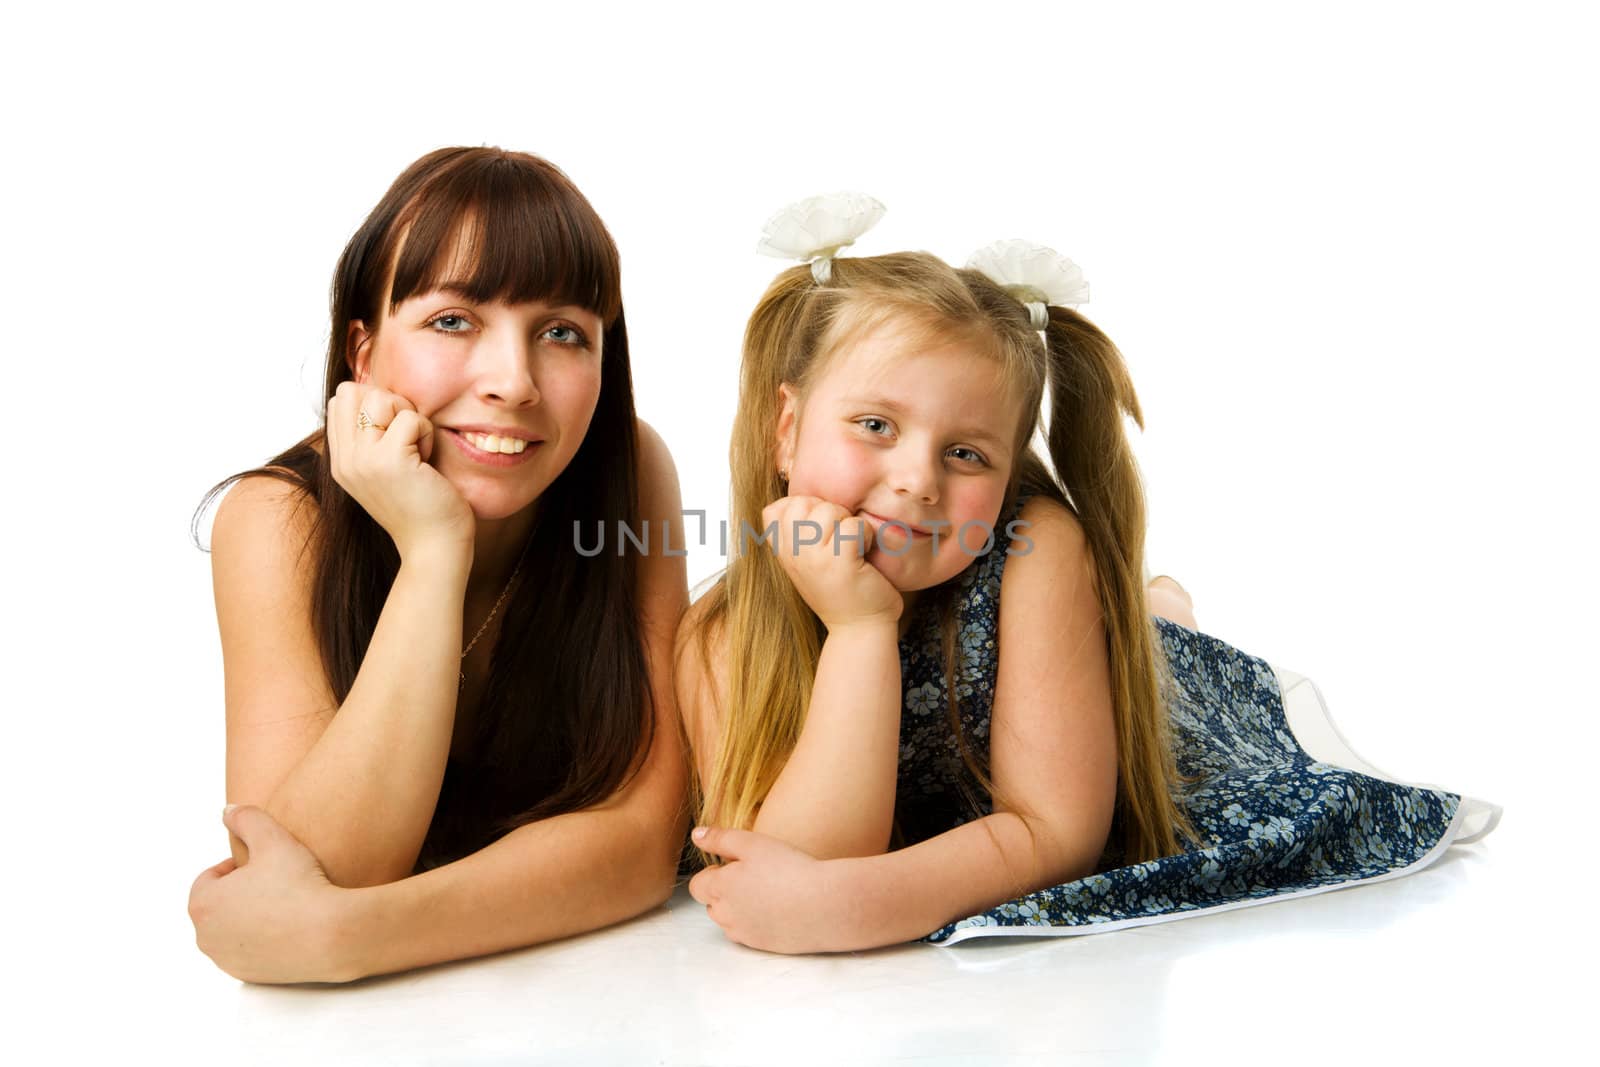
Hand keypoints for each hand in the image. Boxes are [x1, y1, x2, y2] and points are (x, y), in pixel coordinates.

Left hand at [188, 805, 359, 983]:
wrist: (331, 934)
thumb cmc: (300, 886)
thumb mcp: (274, 838)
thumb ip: (247, 818)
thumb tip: (229, 810)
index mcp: (202, 904)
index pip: (210, 877)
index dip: (239, 865)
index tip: (266, 864)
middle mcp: (206, 938)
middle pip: (219, 905)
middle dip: (242, 892)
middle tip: (276, 882)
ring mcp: (226, 961)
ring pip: (234, 929)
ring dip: (251, 916)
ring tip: (285, 904)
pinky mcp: (249, 977)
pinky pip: (251, 951)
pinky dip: (264, 940)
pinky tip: (291, 927)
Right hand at [326, 381, 474, 560]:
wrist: (434, 547)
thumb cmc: (422, 507)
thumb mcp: (386, 470)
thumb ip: (373, 438)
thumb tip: (379, 394)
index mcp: (341, 461)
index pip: (341, 400)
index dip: (376, 403)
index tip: (397, 435)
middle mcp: (345, 460)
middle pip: (353, 390)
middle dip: (389, 403)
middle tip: (409, 438)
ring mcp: (363, 460)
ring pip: (380, 397)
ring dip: (409, 417)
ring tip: (418, 451)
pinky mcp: (390, 461)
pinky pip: (410, 418)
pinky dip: (426, 432)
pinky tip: (428, 462)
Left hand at [687, 826, 849, 953]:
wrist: (824, 905)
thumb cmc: (790, 870)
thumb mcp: (753, 843)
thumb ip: (720, 838)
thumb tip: (696, 835)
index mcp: (720, 888)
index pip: (697, 885)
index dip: (714, 872)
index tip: (736, 865)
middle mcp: (726, 915)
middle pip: (711, 904)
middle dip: (725, 891)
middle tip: (755, 876)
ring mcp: (743, 933)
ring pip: (728, 921)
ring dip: (738, 908)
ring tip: (768, 893)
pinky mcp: (761, 946)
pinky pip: (747, 934)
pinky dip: (755, 923)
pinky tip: (778, 909)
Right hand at [761, 495, 901, 631]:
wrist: (860, 629)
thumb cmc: (842, 589)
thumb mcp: (810, 560)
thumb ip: (800, 533)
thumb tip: (803, 498)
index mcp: (783, 553)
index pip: (776, 508)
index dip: (803, 508)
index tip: (820, 533)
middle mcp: (792, 555)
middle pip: (802, 502)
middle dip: (828, 511)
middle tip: (840, 540)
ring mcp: (813, 559)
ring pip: (828, 510)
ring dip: (848, 523)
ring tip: (852, 549)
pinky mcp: (839, 563)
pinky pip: (852, 525)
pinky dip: (865, 535)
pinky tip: (864, 555)